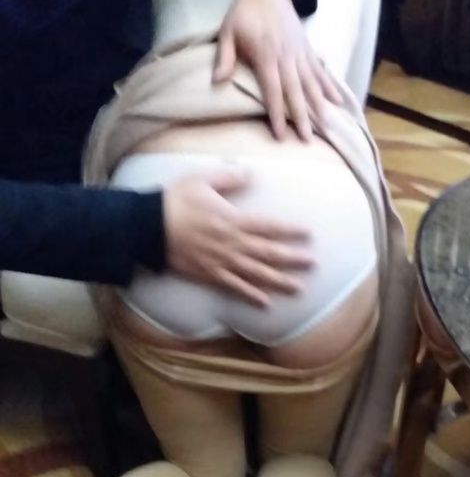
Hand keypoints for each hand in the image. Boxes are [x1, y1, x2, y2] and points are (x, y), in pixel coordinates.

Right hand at [162, 168, 313, 306]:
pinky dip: (251, 296)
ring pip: (257, 274)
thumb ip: (228, 178)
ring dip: (279, 281)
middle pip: (269, 253)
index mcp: (233, 220)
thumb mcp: (201, 180)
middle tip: (314, 264)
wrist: (148, 227)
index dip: (291, 231)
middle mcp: (232, 244)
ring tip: (299, 288)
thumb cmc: (175, 200)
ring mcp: (222, 262)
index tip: (309, 234)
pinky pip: (235, 288)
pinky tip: (266, 303)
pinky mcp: (210, 275)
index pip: (269, 226)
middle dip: (293, 259)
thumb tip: (250, 173)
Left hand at [213, 0, 341, 140]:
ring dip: (319, 105)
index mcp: (266, 55)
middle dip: (302, 117)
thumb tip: (217, 82)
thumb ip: (225, 57)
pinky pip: (320, 70)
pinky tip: (338, 102)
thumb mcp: (228, 31)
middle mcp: (287, 57)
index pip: (273, 90)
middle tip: (308, 140)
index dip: (276, 113)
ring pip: (311, 83)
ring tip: (326, 126)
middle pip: (295, 91)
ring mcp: (300, 53)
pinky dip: (329, 86)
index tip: (281, 134)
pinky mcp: (308, 49)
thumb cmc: (244, 13)